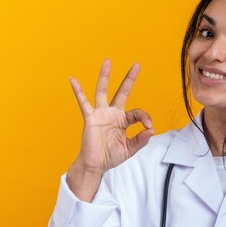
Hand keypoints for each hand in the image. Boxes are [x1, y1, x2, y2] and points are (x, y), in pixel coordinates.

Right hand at [67, 59, 154, 200]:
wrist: (96, 165)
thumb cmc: (111, 156)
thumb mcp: (130, 149)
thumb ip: (141, 140)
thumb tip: (151, 129)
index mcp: (123, 121)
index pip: (137, 113)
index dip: (145, 118)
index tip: (149, 126)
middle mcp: (113, 114)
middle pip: (122, 92)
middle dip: (129, 79)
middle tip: (137, 65)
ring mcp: (101, 114)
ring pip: (103, 91)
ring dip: (105, 76)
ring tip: (107, 61)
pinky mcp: (90, 118)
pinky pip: (83, 102)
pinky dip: (78, 91)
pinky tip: (73, 80)